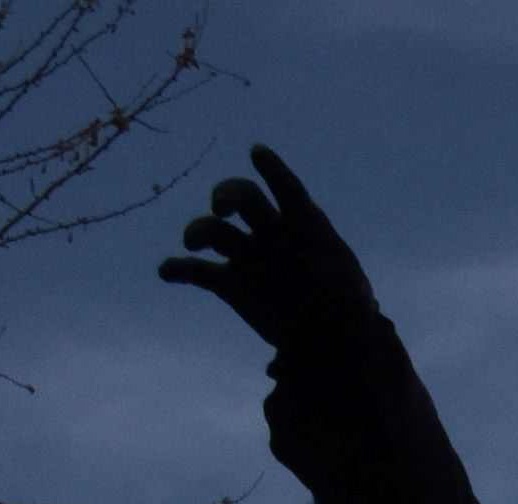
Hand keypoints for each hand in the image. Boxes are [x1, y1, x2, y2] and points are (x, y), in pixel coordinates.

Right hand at [157, 147, 384, 355]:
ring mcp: (248, 256)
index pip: (287, 189)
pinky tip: (167, 271)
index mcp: (301, 224)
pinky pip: (199, 272)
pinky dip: (179, 270)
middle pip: (243, 198)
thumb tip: (333, 284)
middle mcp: (270, 232)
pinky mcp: (231, 285)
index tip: (258, 153)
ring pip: (216, 231)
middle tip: (223, 206)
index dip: (273, 170)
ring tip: (193, 243)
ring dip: (199, 230)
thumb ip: (334, 275)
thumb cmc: (347, 305)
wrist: (331, 335)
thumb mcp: (351, 287)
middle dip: (229, 194)